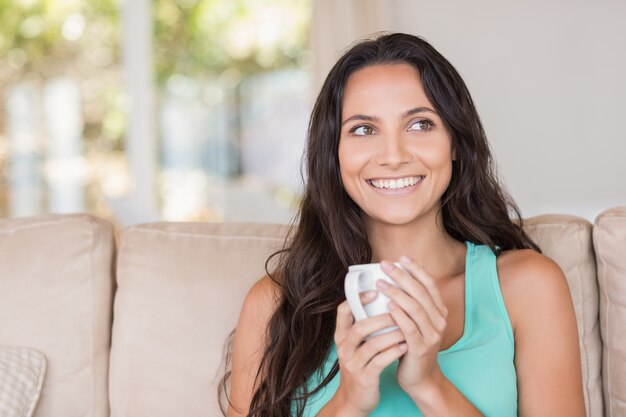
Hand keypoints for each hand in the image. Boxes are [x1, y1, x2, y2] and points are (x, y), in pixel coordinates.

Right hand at [332, 291, 407, 415]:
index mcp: (341, 337)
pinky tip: (405, 346)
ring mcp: (353, 364)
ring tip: (406, 327)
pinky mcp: (364, 378)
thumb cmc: (360, 366)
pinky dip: (393, 352)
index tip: (375, 291)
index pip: (343, 311)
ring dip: (391, 334)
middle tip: (398, 310)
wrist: (355, 400)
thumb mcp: (355, 345)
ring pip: (372, 345)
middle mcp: (344, 348)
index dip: (357, 299)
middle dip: (380, 318)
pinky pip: (379, 362)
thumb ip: (361, 326)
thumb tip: (378, 300)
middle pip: (359, 327)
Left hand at [377, 257, 448, 396]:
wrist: (420, 378)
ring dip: (397, 292)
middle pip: (421, 292)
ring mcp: (431, 335)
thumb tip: (398, 276)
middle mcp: (439, 321)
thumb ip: (412, 303)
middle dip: (402, 276)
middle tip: (385, 265)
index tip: (402, 257)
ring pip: (415, 308)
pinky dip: (399, 315)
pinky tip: (387, 305)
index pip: (430, 284)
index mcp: (439, 312)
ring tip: (380, 282)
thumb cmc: (413, 346)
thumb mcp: (417, 322)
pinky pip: (409, 327)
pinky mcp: (420, 348)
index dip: (417, 269)